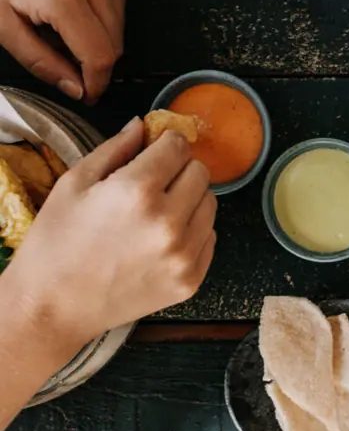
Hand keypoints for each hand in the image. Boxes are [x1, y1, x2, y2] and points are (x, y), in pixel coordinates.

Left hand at [0, 0, 124, 102]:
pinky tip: (78, 8)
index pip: (99, 56)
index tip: (87, 94)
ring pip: (121, 29)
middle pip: (114, 45)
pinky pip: (121, 7)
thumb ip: (41, 63)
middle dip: (94, 61)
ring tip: (67, 28)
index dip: (95, 83)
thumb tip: (78, 91)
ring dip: (99, 39)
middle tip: (65, 56)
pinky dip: (104, 18)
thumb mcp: (4, 25)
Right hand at [4, 119, 215, 350]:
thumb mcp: (75, 183)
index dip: (166, 143)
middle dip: (180, 170)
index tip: (157, 149)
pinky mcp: (192, 280)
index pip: (179, 147)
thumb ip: (116, 149)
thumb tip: (144, 125)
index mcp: (137, 192)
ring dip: (190, 200)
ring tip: (157, 211)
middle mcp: (169, 223)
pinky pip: (209, 238)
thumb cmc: (57, 242)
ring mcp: (184, 255)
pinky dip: (193, 231)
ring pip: (210, 206)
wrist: (55, 305)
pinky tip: (161, 238)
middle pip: (201, 174)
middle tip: (156, 180)